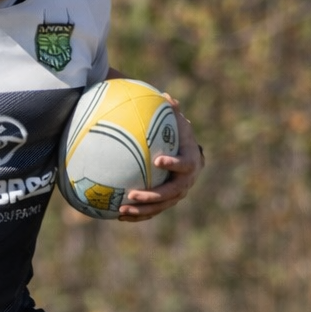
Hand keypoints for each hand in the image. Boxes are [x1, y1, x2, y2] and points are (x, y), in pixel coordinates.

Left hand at [118, 94, 203, 221]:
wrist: (191, 159)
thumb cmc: (181, 138)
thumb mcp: (179, 125)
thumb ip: (173, 112)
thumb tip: (166, 96)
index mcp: (191, 163)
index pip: (184, 165)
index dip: (173, 163)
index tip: (158, 159)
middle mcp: (185, 183)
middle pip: (170, 193)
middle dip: (152, 196)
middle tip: (132, 193)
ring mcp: (176, 196)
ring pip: (159, 207)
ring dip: (141, 210)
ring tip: (122, 210)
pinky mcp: (166, 203)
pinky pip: (152, 212)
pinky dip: (137, 215)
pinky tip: (119, 215)